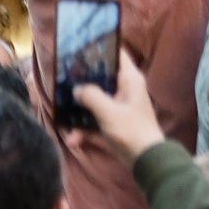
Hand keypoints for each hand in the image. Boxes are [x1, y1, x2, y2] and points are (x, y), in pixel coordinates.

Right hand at [74, 47, 166, 162]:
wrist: (146, 161)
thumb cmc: (130, 130)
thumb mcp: (108, 112)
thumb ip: (91, 96)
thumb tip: (77, 89)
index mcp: (129, 79)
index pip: (116, 53)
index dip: (99, 47)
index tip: (79, 47)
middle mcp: (125, 89)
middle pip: (101, 77)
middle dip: (82, 80)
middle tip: (63, 78)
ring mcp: (119, 107)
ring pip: (95, 100)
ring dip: (80, 110)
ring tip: (62, 113)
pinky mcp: (114, 123)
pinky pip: (96, 121)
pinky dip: (85, 130)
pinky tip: (73, 139)